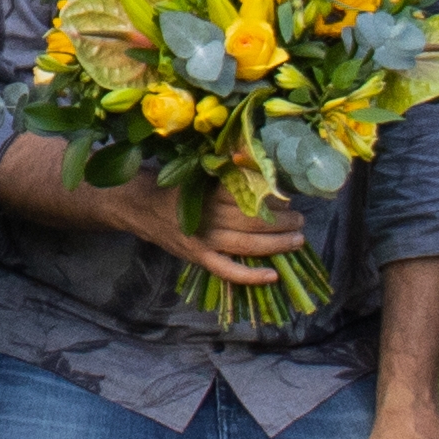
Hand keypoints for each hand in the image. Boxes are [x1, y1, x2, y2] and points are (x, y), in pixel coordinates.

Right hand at [85, 169, 304, 300]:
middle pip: (254, 221)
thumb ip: (226, 168)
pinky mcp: (198, 257)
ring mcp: (203, 239)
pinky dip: (250, 276)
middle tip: (301, 220)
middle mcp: (209, 215)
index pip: (251, 196)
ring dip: (276, 244)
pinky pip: (228, 270)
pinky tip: (272, 276)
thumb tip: (258, 162)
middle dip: (283, 222)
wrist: (137, 205)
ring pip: (247, 245)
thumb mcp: (198, 168)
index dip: (274, 199)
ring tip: (297, 241)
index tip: (291, 198)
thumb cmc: (173, 184)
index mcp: (210, 190)